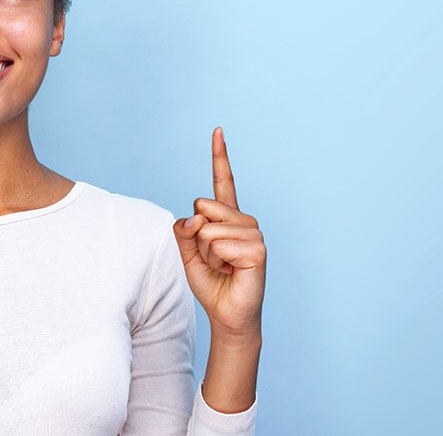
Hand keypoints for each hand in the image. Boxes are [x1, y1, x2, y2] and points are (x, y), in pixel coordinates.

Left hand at [173, 127, 265, 340]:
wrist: (227, 312)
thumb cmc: (211, 282)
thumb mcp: (187, 253)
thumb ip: (183, 231)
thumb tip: (194, 217)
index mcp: (226, 217)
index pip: (222, 182)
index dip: (219, 156)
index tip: (218, 130)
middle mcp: (242, 219)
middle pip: (202, 207)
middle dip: (197, 237)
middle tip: (213, 258)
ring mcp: (253, 232)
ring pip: (208, 229)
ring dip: (208, 253)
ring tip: (223, 266)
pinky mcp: (258, 248)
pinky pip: (220, 243)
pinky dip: (218, 260)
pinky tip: (232, 270)